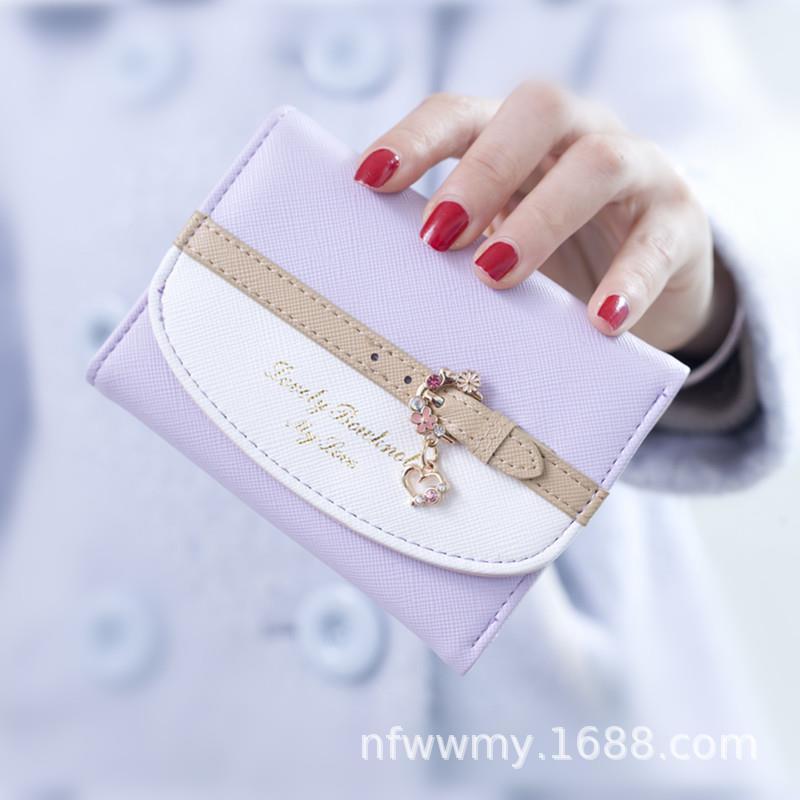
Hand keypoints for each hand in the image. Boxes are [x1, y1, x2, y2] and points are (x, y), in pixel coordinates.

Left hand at [354, 83, 721, 353]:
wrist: (645, 287)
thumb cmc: (553, 263)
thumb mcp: (499, 244)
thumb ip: (457, 245)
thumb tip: (373, 276)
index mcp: (518, 138)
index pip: (462, 114)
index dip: (415, 138)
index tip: (368, 180)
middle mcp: (578, 135)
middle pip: (537, 110)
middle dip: (481, 169)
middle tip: (436, 235)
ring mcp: (637, 171)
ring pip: (597, 163)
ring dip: (539, 217)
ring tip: (495, 274)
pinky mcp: (679, 222)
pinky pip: (657, 242)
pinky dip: (627, 281)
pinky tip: (599, 322)